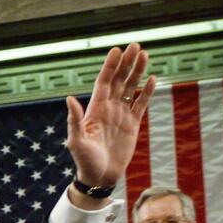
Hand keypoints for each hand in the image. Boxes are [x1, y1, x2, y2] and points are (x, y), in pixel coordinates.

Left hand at [66, 44, 155, 206]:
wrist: (99, 176)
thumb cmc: (85, 160)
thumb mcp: (76, 140)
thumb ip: (74, 120)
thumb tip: (70, 98)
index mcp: (95, 108)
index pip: (104, 82)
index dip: (110, 66)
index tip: (116, 50)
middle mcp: (108, 108)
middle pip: (119, 80)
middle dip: (126, 63)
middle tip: (135, 45)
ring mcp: (121, 115)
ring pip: (131, 88)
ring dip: (137, 72)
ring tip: (144, 55)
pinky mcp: (132, 125)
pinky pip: (140, 104)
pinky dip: (146, 92)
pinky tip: (152, 78)